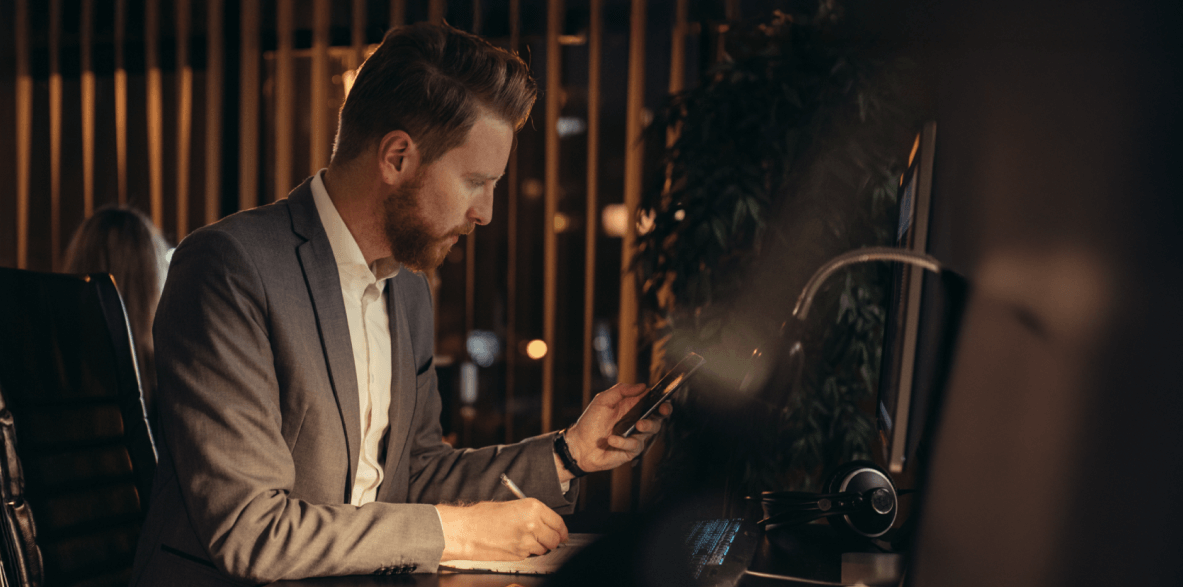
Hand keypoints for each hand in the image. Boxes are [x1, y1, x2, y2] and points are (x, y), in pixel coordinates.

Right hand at [436, 500, 567, 561]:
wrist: (465, 531)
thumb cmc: (481, 516)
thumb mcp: (510, 505)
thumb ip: (530, 512)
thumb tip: (544, 521)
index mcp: (532, 508)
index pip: (558, 522)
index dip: (562, 529)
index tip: (562, 532)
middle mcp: (532, 525)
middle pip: (556, 538)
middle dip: (554, 539)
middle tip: (548, 538)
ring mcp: (526, 542)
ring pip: (545, 549)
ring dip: (540, 546)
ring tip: (526, 539)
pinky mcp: (518, 555)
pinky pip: (531, 555)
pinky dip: (528, 552)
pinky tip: (515, 544)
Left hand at [558, 382, 672, 481]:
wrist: (579, 445)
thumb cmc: (590, 422)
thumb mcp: (603, 400)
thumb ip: (621, 390)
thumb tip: (642, 386)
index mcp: (632, 407)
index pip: (651, 401)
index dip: (660, 398)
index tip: (663, 396)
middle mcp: (636, 420)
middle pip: (658, 415)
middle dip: (663, 411)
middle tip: (662, 410)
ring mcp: (635, 436)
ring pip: (652, 430)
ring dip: (647, 425)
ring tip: (638, 424)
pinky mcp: (631, 450)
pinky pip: (634, 445)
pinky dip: (623, 441)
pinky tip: (612, 439)